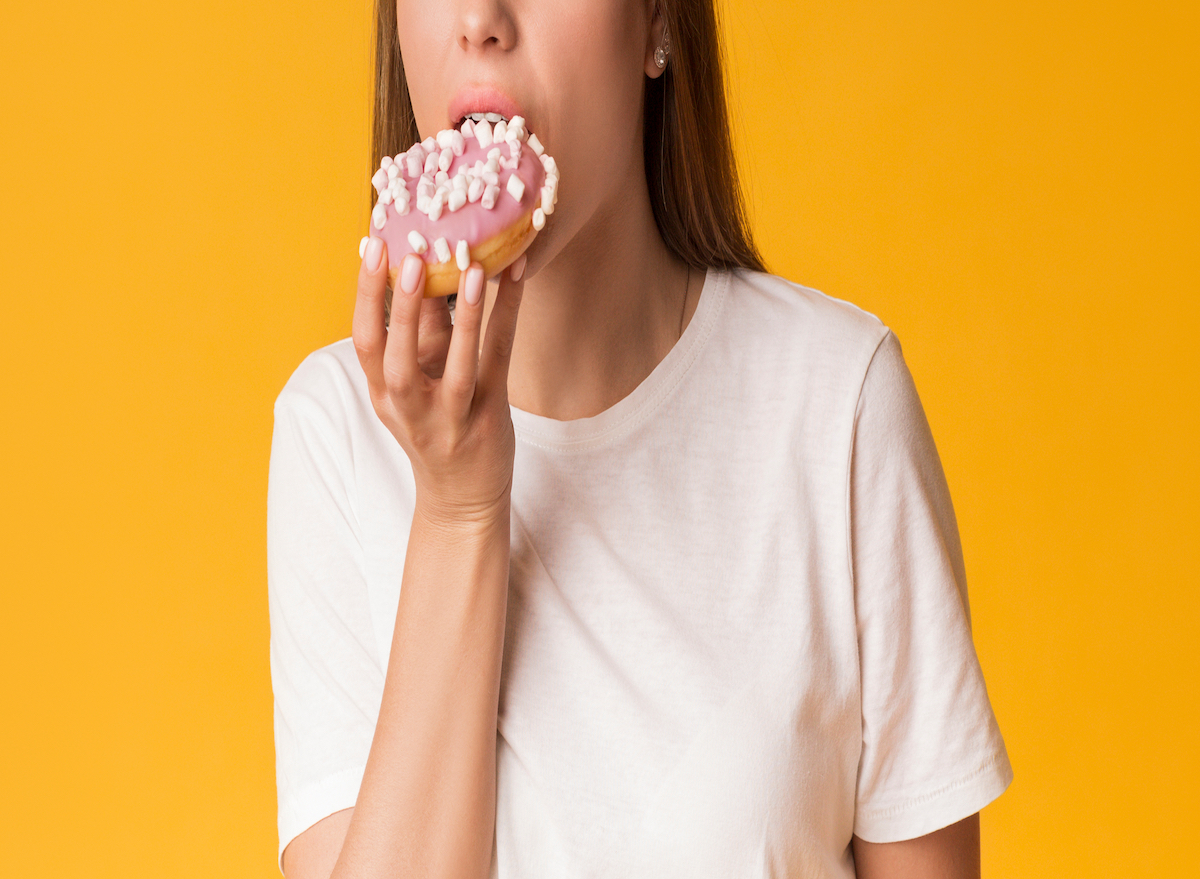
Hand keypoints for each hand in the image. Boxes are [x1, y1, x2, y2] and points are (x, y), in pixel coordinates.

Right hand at [353, 239, 526, 525]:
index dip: (364, 294)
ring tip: (471, 267)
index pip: (364, 342)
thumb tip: (427, 263)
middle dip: (400, 306)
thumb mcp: (417, 381)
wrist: (462, 497)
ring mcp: (452, 417)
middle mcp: (410, 409)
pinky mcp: (490, 417)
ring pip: (456, 365)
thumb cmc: (436, 425)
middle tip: (408, 255)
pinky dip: (506, 316)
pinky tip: (516, 278)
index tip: (371, 245)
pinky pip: (500, 360)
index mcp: (384, 394)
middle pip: (396, 356)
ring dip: (464, 315)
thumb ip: (419, 328)